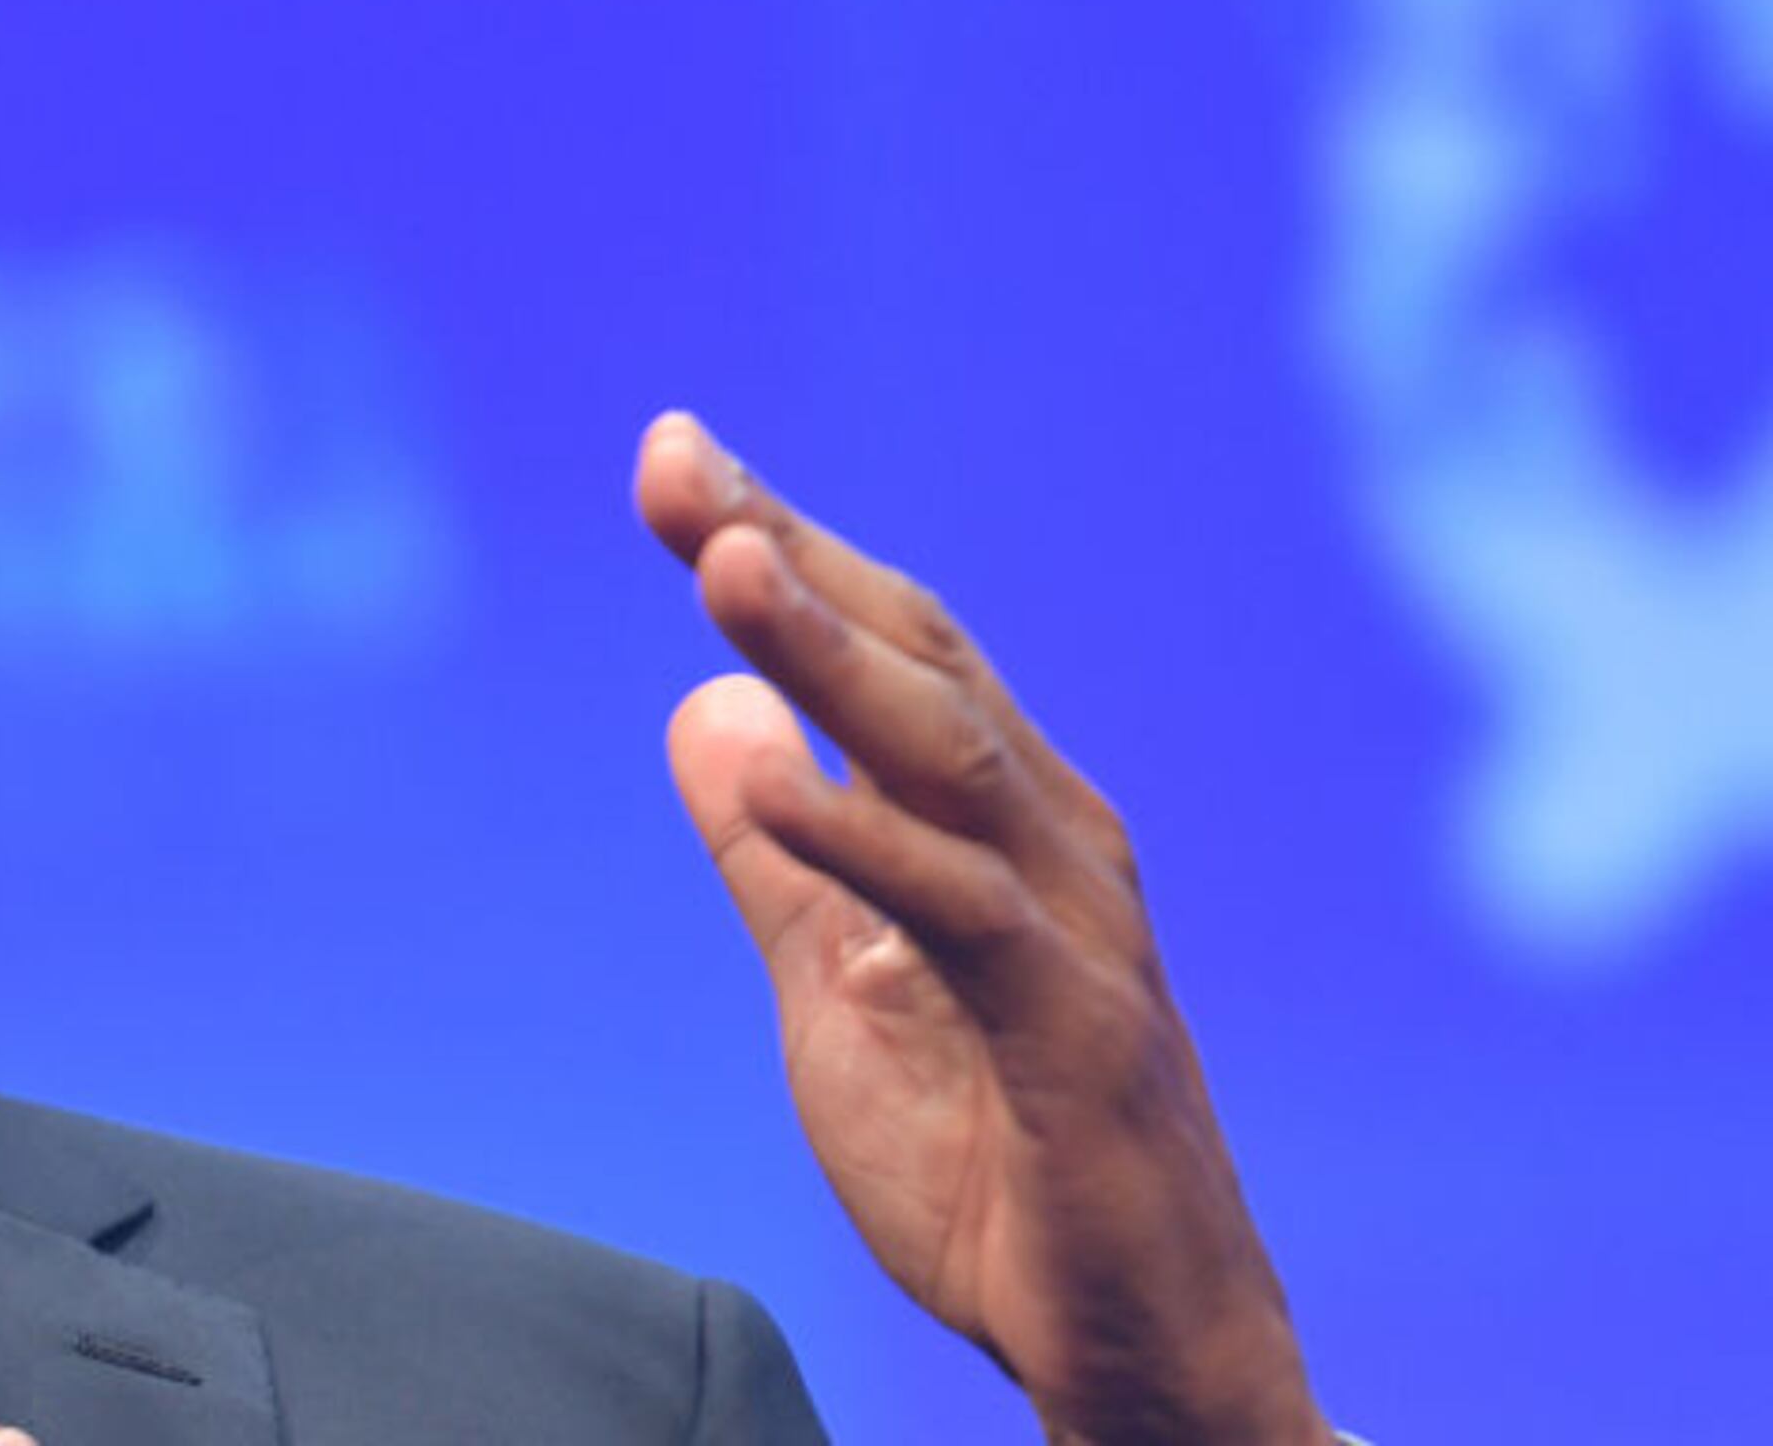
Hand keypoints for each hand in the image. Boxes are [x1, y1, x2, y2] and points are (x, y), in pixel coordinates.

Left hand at [634, 412, 1328, 1445]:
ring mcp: (1077, 933)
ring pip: (946, 753)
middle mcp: (1053, 843)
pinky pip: (964, 915)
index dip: (779, 543)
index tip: (671, 454)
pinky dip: (861, 839)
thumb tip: (700, 708)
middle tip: (676, 459)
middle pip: (915, 657)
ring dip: (828, 650)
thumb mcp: (837, 991)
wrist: (1136, 1353)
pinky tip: (766, 779)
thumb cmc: (999, 1165)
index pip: (884, 647)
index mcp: (998, 821)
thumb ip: (778, 858)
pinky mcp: (1079, 1039)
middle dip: (789, 550)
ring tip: (718, 563)